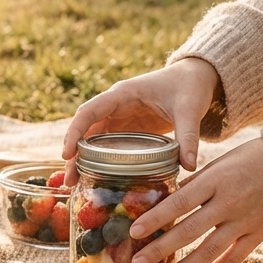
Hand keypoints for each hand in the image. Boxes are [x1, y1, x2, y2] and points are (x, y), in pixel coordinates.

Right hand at [62, 57, 220, 176]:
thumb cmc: (189, 86)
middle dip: (74, 154)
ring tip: (75, 184)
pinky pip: (106, 145)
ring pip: (93, 139)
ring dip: (82, 160)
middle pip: (85, 129)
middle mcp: (115, 105)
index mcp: (123, 94)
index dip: (75, 131)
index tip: (67, 153)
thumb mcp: (190, 109)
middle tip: (69, 180)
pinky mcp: (127, 129)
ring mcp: (120, 117)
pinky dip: (97, 160)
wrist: (195, 78)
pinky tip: (94, 178)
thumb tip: (189, 167)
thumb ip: (189, 136)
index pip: (90, 111)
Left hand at [129, 137, 262, 262]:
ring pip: (209, 251)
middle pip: (189, 231)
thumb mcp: (221, 162)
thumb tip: (171, 200)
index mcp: (216, 180)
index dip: (156, 218)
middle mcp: (229, 203)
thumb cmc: (254, 158)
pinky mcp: (259, 234)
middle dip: (161, 249)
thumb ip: (197, 183)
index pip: (179, 202)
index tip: (134, 231)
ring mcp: (245, 221)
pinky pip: (235, 258)